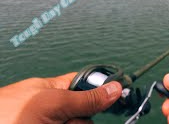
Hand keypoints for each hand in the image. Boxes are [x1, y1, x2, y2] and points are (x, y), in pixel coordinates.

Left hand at [0, 73, 121, 123]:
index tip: (121, 94)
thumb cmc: (9, 115)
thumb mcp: (52, 104)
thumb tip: (115, 88)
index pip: (83, 84)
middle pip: (84, 114)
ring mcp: (55, 122)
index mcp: (52, 90)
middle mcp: (55, 109)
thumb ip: (84, 98)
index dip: (101, 88)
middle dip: (78, 121)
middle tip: (60, 122)